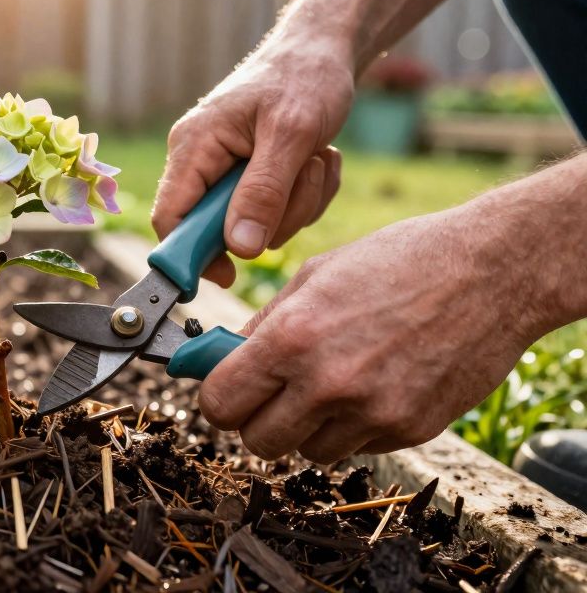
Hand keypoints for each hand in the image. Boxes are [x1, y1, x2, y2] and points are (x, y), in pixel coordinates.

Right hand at [152, 31, 351, 286]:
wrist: (325, 50)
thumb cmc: (304, 77)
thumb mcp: (292, 135)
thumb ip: (264, 192)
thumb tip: (240, 249)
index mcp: (194, 147)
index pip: (170, 218)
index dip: (191, 255)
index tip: (230, 275)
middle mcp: (202, 161)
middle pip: (219, 229)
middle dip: (272, 216)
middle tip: (304, 179)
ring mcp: (227, 170)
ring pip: (255, 225)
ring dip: (297, 203)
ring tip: (315, 160)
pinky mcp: (252, 176)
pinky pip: (277, 212)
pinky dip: (306, 194)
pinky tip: (317, 160)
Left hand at [197, 202, 553, 463]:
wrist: (492, 271)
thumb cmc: (401, 261)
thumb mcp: (316, 275)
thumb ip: (265, 324)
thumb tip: (222, 358)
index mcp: (291, 337)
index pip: (220, 404)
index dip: (220, 399)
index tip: (229, 390)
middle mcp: (326, 382)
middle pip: (257, 441)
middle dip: (259, 420)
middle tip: (275, 394)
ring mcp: (370, 412)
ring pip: (307, 452)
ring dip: (309, 427)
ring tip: (334, 382)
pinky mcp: (408, 430)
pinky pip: (356, 448)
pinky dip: (354, 427)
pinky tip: (375, 384)